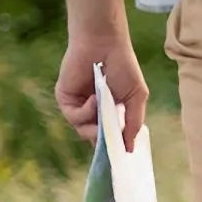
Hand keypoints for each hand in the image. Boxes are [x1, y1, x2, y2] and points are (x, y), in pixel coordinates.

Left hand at [55, 34, 147, 154]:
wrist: (104, 44)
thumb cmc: (124, 66)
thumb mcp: (136, 95)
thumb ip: (134, 123)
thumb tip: (130, 148)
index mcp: (110, 109)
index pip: (110, 135)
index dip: (113, 146)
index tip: (119, 157)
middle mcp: (93, 110)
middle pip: (95, 138)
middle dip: (103, 141)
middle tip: (110, 141)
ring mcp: (79, 106)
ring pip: (83, 130)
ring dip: (94, 124)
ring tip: (104, 109)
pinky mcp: (66, 100)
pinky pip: (74, 117)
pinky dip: (86, 112)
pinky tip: (94, 98)